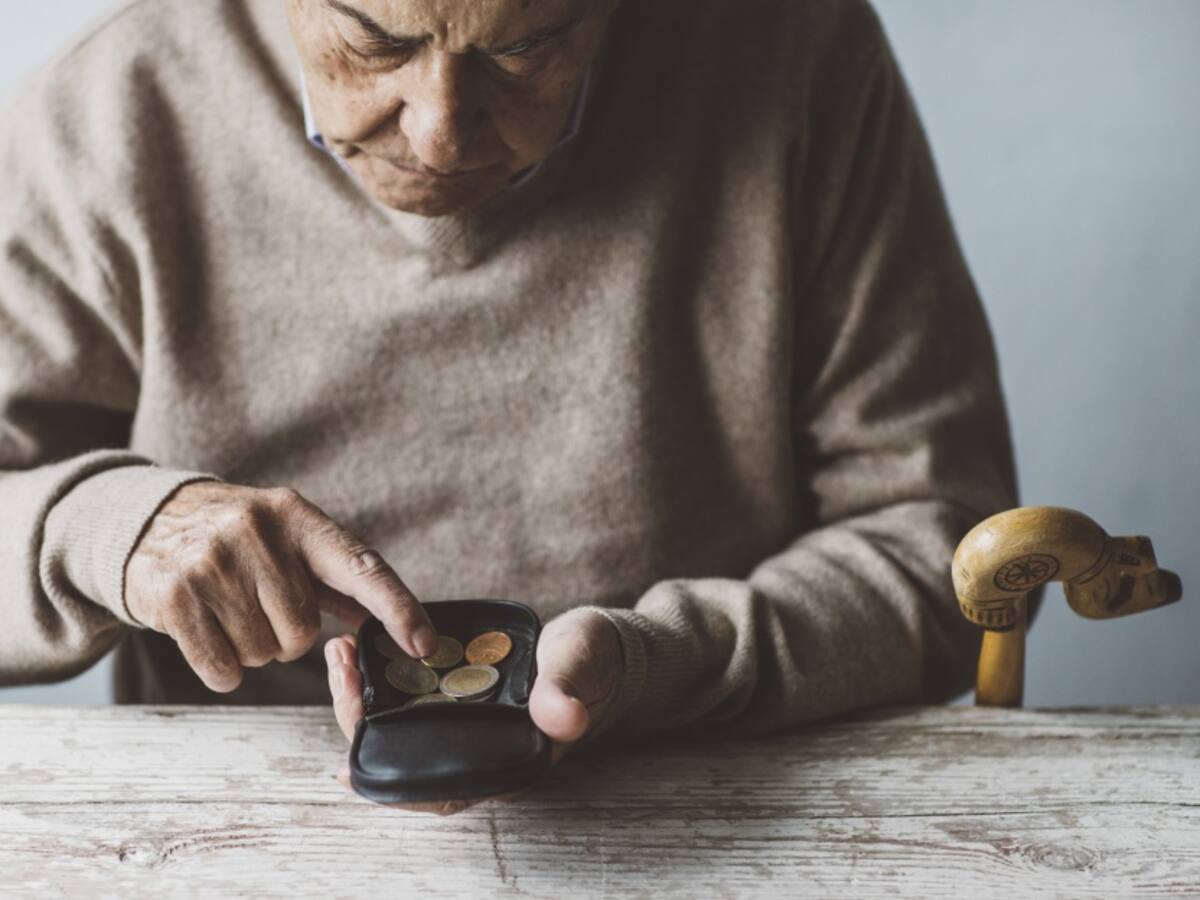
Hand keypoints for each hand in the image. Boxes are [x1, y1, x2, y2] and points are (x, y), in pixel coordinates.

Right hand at [126, 481, 436, 692]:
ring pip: (264, 652)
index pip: (362, 567)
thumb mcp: (288, 540)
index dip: (398, 609)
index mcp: (299, 518)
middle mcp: (257, 531)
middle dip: (287, 637)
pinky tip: (209, 636)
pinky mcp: (175, 594)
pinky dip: (223, 669)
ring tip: (230, 613)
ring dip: (252, 650)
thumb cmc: (237, 540)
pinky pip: (222, 667)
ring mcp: (213, 561)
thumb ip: (341, 579)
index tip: (424, 645)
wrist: (148, 521)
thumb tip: (403, 622)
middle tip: (261, 611)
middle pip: (303, 630)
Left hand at [326, 607, 623, 814]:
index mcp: (507, 761)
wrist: (600, 644)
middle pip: (407, 756)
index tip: (346, 766)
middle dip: (363, 719)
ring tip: (342, 653)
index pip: (440, 789)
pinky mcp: (461, 696)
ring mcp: (468, 724)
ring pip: (403, 725)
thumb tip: (561, 715)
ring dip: (366, 695)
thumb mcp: (582, 664)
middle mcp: (480, 751)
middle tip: (342, 670)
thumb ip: (567, 687)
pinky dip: (383, 678)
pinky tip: (360, 655)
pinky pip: (412, 697)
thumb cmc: (595, 661)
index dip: (392, 785)